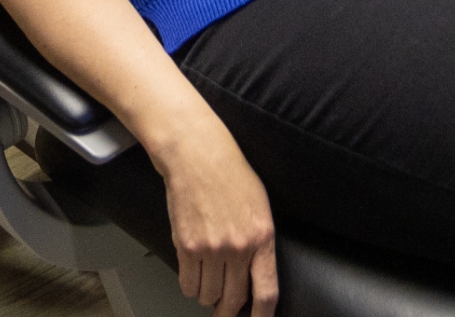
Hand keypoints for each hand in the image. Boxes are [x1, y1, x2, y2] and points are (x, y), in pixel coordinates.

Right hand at [153, 120, 277, 313]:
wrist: (196, 153)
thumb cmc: (229, 173)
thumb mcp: (259, 205)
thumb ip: (260, 241)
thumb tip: (257, 272)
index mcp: (262, 237)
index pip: (267, 292)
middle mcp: (238, 247)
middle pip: (235, 299)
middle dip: (229, 311)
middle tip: (225, 313)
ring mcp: (211, 248)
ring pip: (209, 295)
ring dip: (208, 297)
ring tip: (208, 288)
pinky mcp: (187, 245)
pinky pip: (188, 283)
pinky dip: (190, 287)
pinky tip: (193, 279)